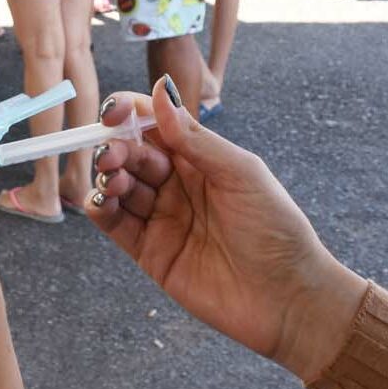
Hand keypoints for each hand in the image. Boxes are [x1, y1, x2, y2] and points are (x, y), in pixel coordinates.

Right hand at [89, 79, 366, 378]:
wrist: (287, 298)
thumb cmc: (276, 229)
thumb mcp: (240, 173)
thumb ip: (195, 138)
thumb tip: (161, 90)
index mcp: (200, 159)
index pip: (154, 126)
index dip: (129, 114)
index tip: (114, 113)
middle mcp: (177, 185)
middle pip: (131, 155)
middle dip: (116, 148)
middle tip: (111, 156)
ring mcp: (162, 219)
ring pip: (119, 187)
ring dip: (107, 177)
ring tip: (112, 179)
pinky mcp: (151, 253)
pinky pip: (116, 225)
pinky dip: (100, 209)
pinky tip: (100, 201)